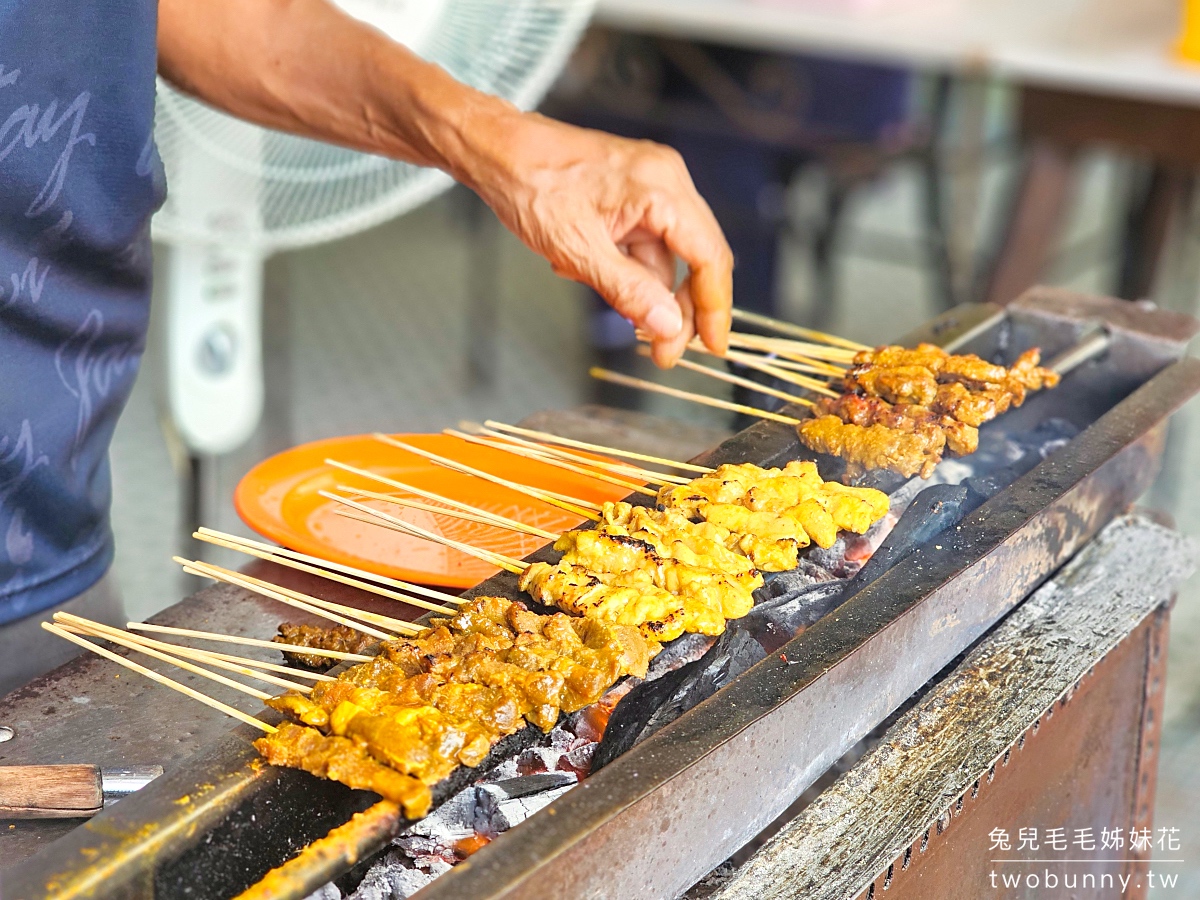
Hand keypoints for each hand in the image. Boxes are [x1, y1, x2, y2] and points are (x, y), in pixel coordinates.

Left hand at [457, 108, 732, 367]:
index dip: (715, 307)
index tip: (713, 345)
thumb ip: (628, 291)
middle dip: (681, 309)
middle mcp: (665, 181)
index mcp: (660, 187)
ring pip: (668, 257)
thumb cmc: (530, 184)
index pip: (708, 256)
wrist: (498, 151)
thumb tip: (669, 327)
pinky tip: (586, 270)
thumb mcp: (577, 249)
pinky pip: (645, 244)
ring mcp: (651, 187)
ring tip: (602, 297)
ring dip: (645, 290)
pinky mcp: (633, 196)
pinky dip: (625, 269)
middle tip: (664, 351)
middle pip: (697, 258)